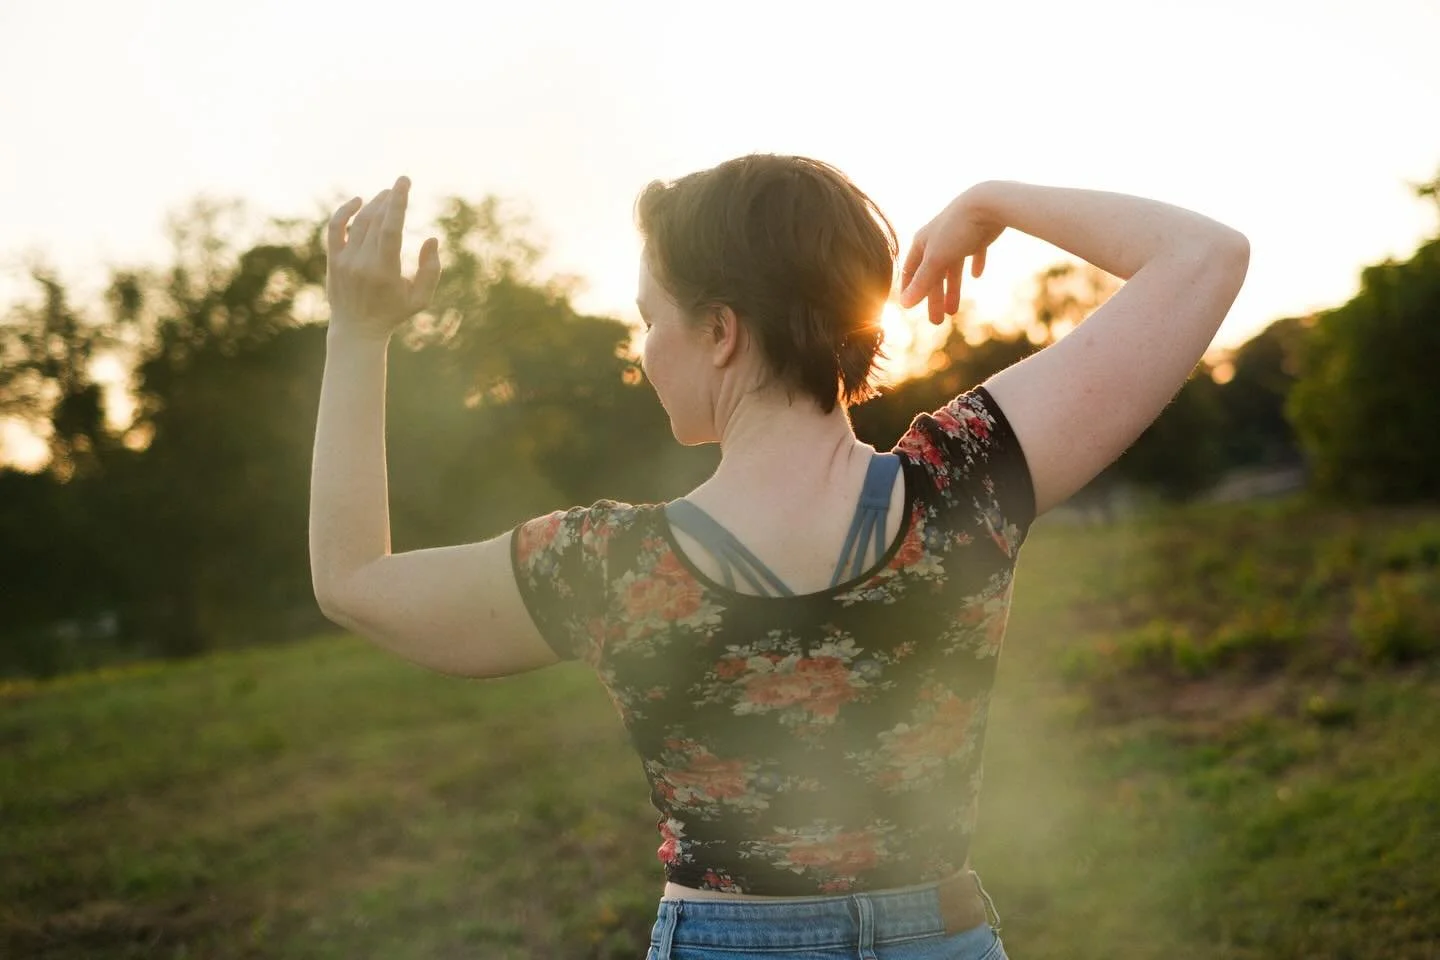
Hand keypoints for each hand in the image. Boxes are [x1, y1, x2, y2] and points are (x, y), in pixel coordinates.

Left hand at [326, 176, 441, 341]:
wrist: (356, 330)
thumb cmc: (393, 313)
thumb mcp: (420, 298)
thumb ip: (431, 269)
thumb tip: (432, 238)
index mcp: (385, 271)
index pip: (390, 228)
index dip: (398, 202)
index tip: (403, 181)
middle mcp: (362, 263)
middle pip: (376, 220)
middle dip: (389, 199)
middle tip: (399, 186)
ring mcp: (345, 261)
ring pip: (359, 221)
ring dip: (374, 204)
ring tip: (386, 194)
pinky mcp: (333, 260)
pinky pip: (335, 227)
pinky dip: (345, 210)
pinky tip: (359, 201)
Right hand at [898, 189, 1004, 324]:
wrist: (988, 203)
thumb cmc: (957, 229)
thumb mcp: (937, 259)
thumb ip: (922, 282)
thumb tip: (905, 305)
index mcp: (922, 242)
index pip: (909, 271)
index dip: (909, 290)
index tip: (911, 309)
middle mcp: (937, 239)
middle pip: (932, 274)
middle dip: (933, 298)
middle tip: (937, 321)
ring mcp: (958, 236)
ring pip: (952, 268)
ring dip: (952, 289)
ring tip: (954, 311)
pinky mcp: (978, 234)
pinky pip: (974, 252)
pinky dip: (974, 264)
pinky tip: (977, 275)